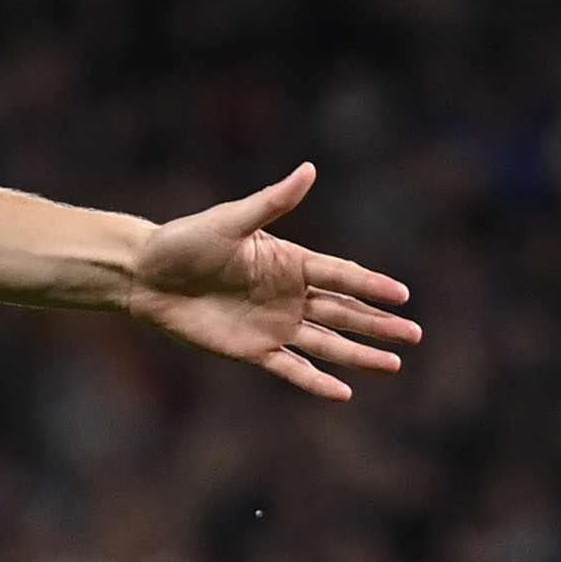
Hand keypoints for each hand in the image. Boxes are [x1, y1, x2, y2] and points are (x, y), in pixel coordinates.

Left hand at [117, 165, 417, 402]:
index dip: (372, 286)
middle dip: (379, 324)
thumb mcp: (230, 221)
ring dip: (360, 354)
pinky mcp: (253, 350)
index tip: (403, 295)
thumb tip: (309, 170)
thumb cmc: (186, 241)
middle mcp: (289, 295)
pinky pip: (291, 368)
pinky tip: (344, 392)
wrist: (147, 276)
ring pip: (327, 343)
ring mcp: (274, 324)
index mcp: (290, 262)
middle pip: (344, 312)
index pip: (341, 275)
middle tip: (414, 335)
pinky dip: (316, 382)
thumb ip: (272, 203)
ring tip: (394, 364)